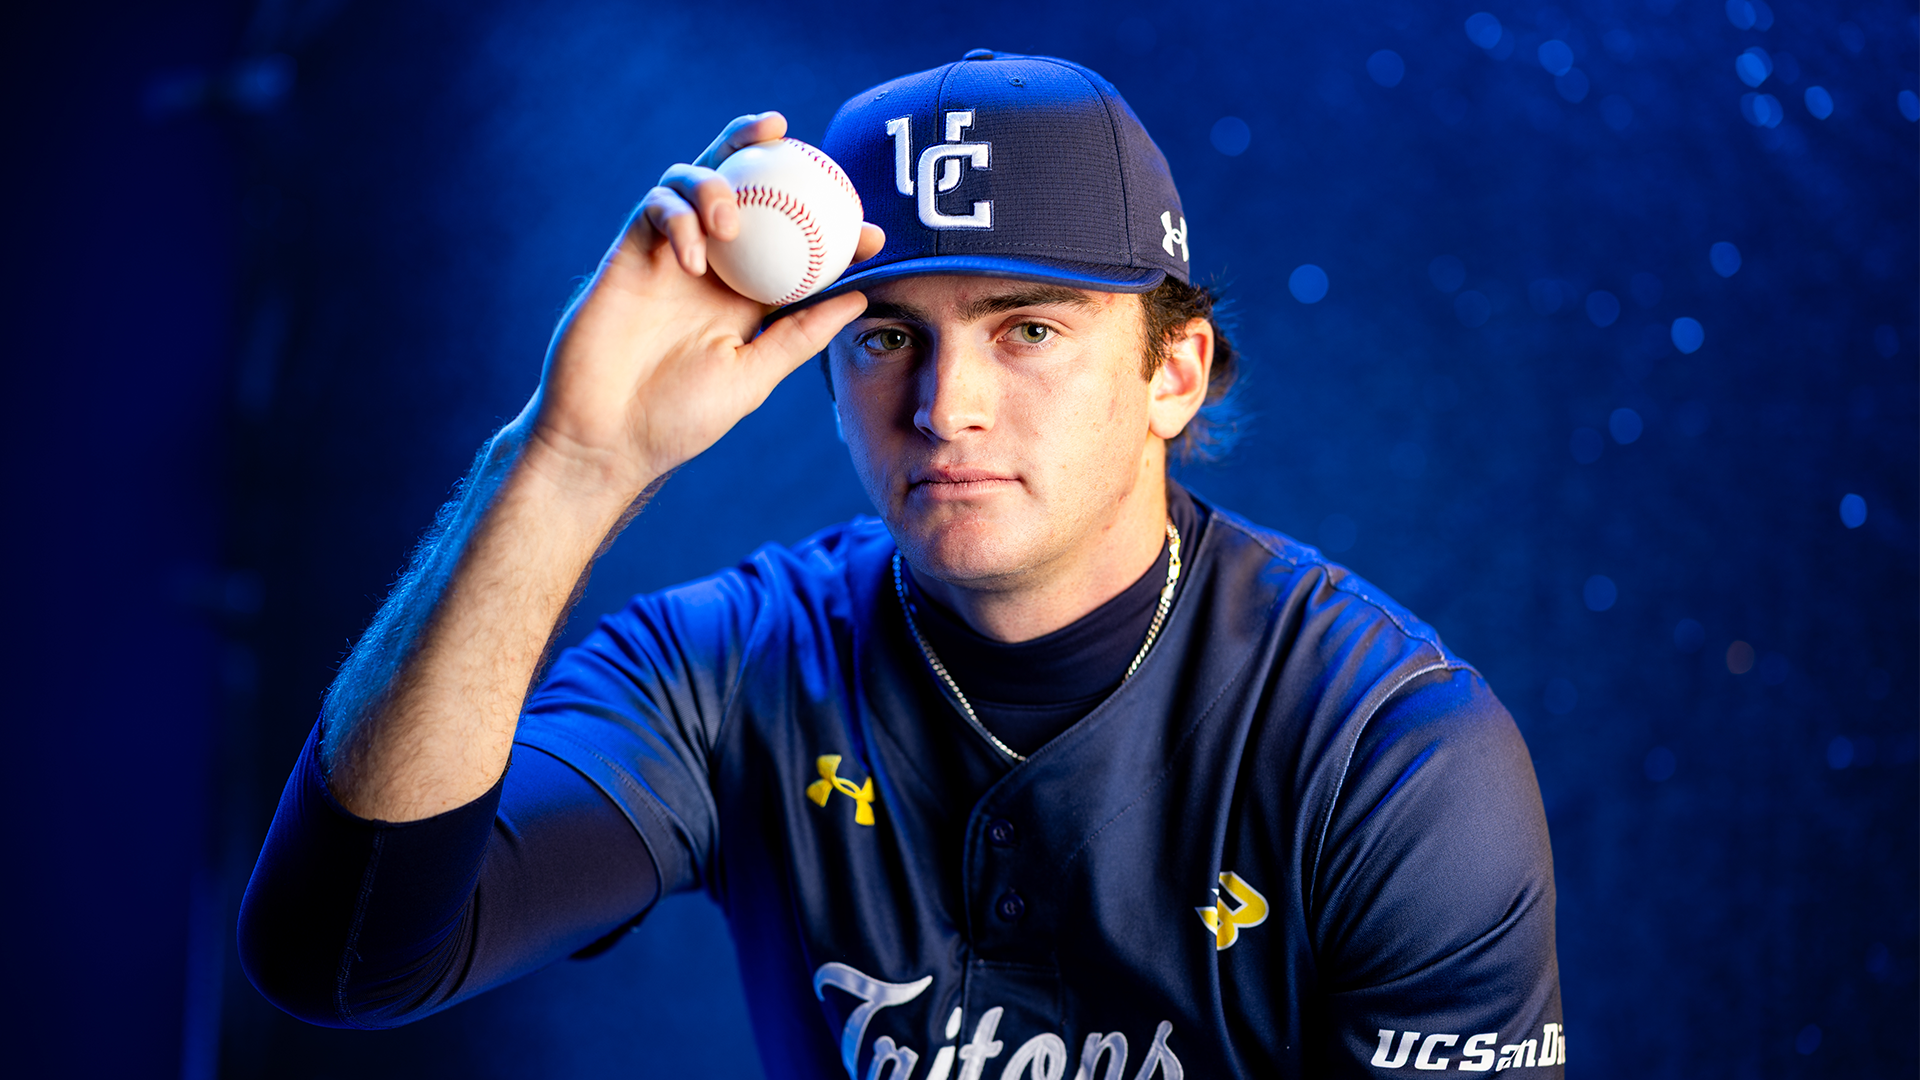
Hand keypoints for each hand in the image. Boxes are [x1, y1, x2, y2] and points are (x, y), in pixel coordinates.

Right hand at [522, 111, 885, 502]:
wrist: (604, 436)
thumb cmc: (676, 420)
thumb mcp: (752, 378)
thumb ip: (798, 336)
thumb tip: (858, 297)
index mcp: (746, 298)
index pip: (795, 245)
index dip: (832, 227)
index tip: (872, 233)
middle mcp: (711, 267)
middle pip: (738, 187)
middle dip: (758, 147)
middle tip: (785, 130)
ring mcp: (668, 256)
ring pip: (692, 182)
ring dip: (714, 184)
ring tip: (728, 223)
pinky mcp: (629, 254)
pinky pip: (654, 208)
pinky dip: (676, 217)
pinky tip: (692, 255)